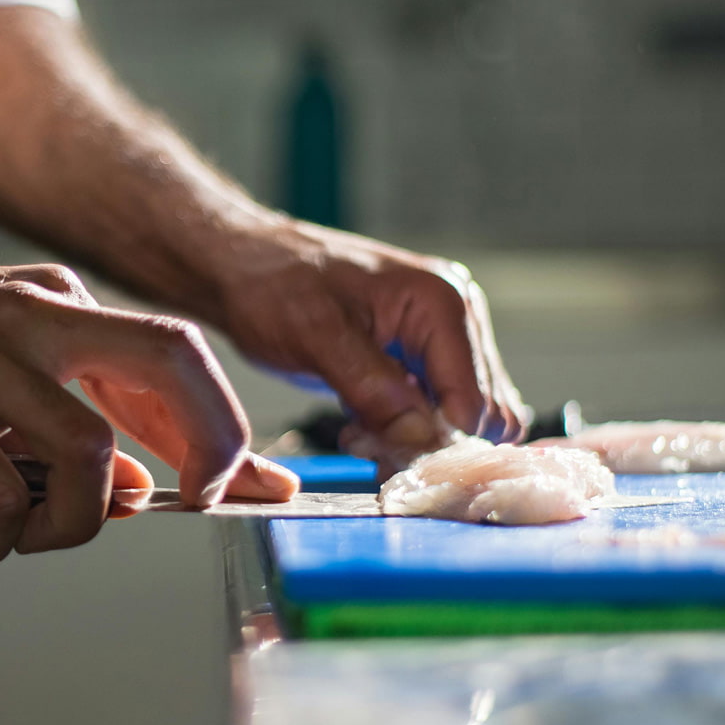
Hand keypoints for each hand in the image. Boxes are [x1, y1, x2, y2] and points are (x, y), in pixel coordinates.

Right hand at [0, 251, 297, 564]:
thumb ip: (63, 407)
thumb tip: (131, 487)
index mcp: (53, 302)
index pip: (174, 356)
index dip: (227, 429)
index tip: (259, 485)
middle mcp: (32, 317)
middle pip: (169, 366)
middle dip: (206, 447)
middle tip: (182, 505)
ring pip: (90, 454)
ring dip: (73, 522)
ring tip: (15, 532)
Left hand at [207, 219, 527, 457]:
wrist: (244, 269)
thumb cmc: (274, 287)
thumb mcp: (317, 335)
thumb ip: (372, 386)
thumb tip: (423, 437)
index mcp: (443, 303)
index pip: (476, 399)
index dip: (439, 440)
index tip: (384, 455)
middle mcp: (455, 320)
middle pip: (480, 415)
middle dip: (425, 442)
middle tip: (362, 441)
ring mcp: (440, 342)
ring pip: (459, 422)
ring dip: (410, 441)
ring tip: (355, 431)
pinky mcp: (419, 362)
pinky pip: (434, 415)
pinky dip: (401, 432)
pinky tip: (359, 426)